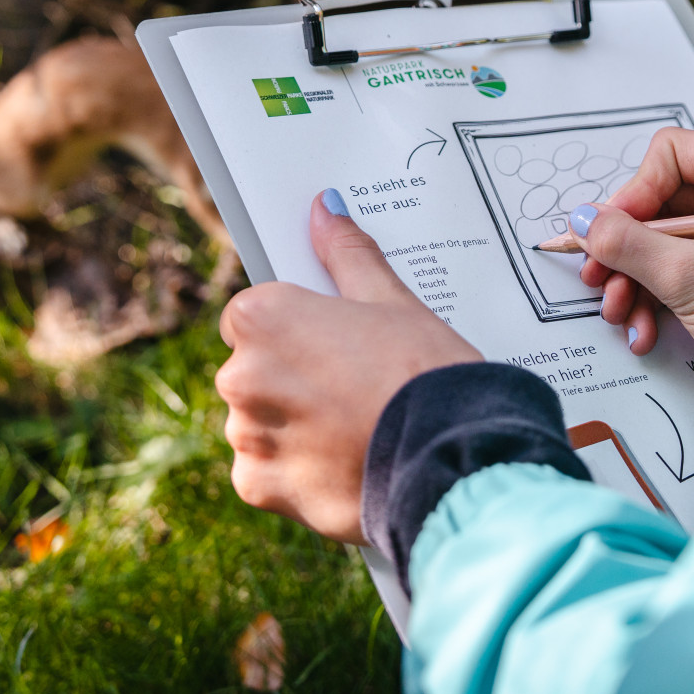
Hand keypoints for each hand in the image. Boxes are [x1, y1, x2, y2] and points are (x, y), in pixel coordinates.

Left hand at [216, 192, 479, 541]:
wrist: (453, 460)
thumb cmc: (426, 371)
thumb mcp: (393, 303)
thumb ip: (348, 254)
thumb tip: (325, 207)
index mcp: (264, 317)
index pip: (253, 315)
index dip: (296, 330)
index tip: (334, 345)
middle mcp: (240, 373)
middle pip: (254, 369)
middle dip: (293, 379)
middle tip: (355, 389)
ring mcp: (246, 434)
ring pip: (259, 423)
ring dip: (292, 427)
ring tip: (355, 429)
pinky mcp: (258, 486)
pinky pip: (265, 473)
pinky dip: (295, 472)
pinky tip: (342, 462)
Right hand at [574, 129, 693, 388]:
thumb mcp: (693, 279)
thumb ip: (629, 245)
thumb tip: (584, 221)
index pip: (671, 155)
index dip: (634, 194)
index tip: (608, 233)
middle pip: (659, 200)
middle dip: (626, 248)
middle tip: (599, 276)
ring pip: (660, 238)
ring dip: (632, 278)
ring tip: (621, 312)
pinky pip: (675, 266)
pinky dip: (652, 296)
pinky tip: (644, 328)